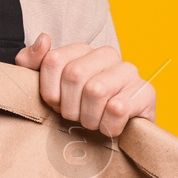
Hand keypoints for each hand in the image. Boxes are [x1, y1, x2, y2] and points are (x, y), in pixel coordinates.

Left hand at [14, 32, 154, 137]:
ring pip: (95, 90)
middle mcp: (107, 54)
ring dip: (89, 118)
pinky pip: (117, 108)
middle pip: (74, 75)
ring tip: (93, 122)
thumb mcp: (47, 86)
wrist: (116, 137)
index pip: (53, 60)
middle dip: (69, 106)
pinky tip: (110, 127)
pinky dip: (107, 126)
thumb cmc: (78, 110)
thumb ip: (32, 62)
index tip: (57, 104)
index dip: (49, 90)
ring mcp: (129, 71)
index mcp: (82, 50)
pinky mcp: (145, 92)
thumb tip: (44, 39)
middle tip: (76, 117)